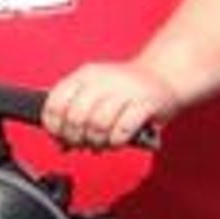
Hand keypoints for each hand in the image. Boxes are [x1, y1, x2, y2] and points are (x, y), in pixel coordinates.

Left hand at [43, 60, 177, 149]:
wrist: (165, 76)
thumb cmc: (127, 89)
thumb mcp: (96, 92)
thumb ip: (75, 113)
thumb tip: (60, 141)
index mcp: (85, 75)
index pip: (55, 103)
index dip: (54, 126)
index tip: (59, 137)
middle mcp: (102, 80)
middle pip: (75, 116)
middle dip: (75, 137)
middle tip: (81, 144)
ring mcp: (125, 90)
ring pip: (97, 125)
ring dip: (97, 141)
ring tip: (100, 144)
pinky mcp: (145, 103)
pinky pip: (122, 129)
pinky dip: (116, 141)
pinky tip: (117, 140)